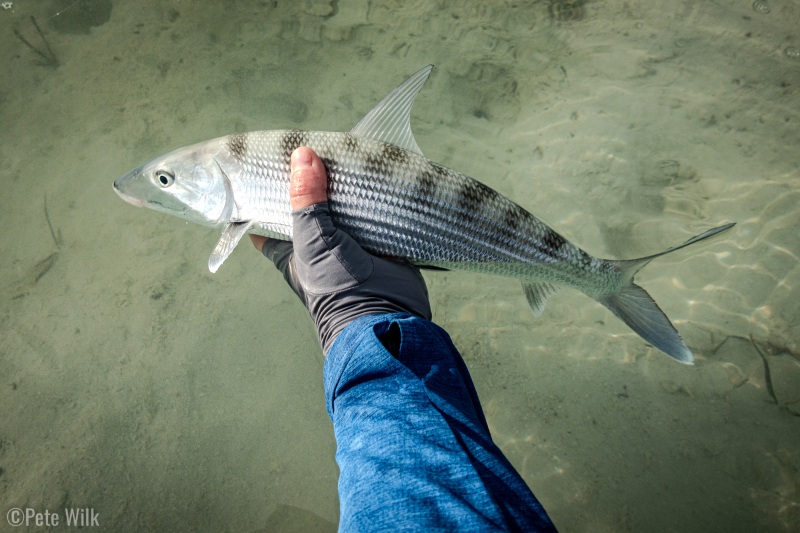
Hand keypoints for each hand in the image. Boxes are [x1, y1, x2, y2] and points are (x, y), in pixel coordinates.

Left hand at [251, 147, 431, 353]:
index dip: (265, 200)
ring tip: (347, 151)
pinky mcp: (382, 244)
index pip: (269, 224)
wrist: (383, 315)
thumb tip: (302, 155)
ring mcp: (352, 245)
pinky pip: (377, 217)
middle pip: (313, 210)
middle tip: (315, 148)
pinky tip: (378, 174)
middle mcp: (320, 246)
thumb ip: (307, 200)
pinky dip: (378, 200)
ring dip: (349, 190)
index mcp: (292, 251)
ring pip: (347, 211)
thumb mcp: (313, 240)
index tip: (264, 171)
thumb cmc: (334, 286)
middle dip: (314, 185)